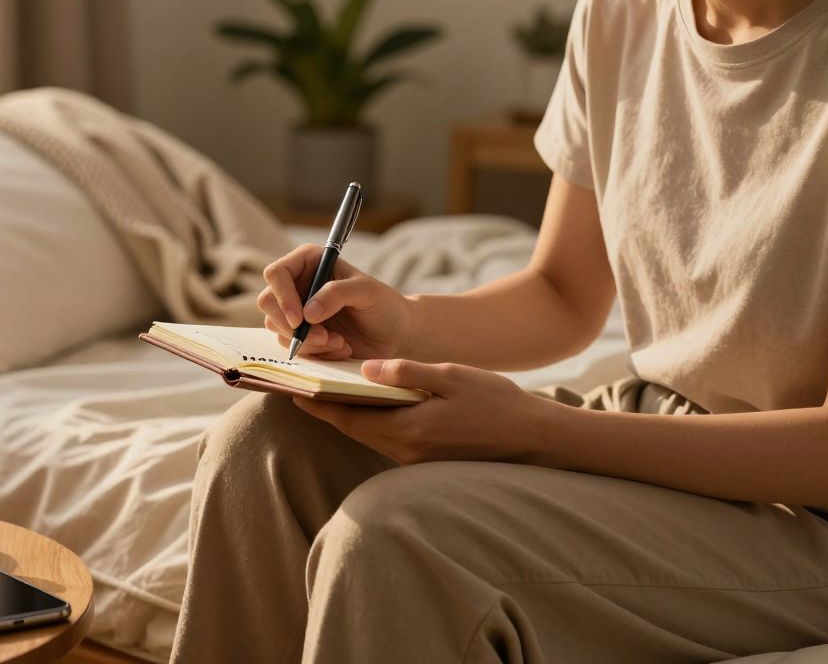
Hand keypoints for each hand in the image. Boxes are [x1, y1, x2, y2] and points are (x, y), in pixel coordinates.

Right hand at [257, 244, 413, 359]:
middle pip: (267, 302)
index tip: (298, 319)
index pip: (276, 274)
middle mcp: (297, 285)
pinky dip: (315, 351)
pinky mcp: (300, 336)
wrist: (396, 336)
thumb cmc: (385, 306)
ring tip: (339, 342)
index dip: (282, 296)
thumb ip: (337, 293)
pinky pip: (291, 346)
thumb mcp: (367, 292)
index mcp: (309, 263)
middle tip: (323, 336)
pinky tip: (339, 347)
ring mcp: (296, 312)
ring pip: (277, 328)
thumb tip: (307, 312)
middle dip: (291, 324)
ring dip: (308, 340)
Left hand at [293, 359, 547, 464]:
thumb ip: (408, 372)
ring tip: (325, 394)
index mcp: (409, 429)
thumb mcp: (451, 376)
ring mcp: (416, 459)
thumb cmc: (497, 403)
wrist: (534, 439)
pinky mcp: (426, 460)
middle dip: (326, 410)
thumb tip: (366, 368)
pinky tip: (367, 405)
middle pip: (354, 429)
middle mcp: (406, 450)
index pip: (350, 418)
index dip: (319, 406)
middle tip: (300, 389)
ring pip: (370, 435)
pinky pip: (388, 439)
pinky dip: (371, 422)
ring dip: (348, 416)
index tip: (293, 391)